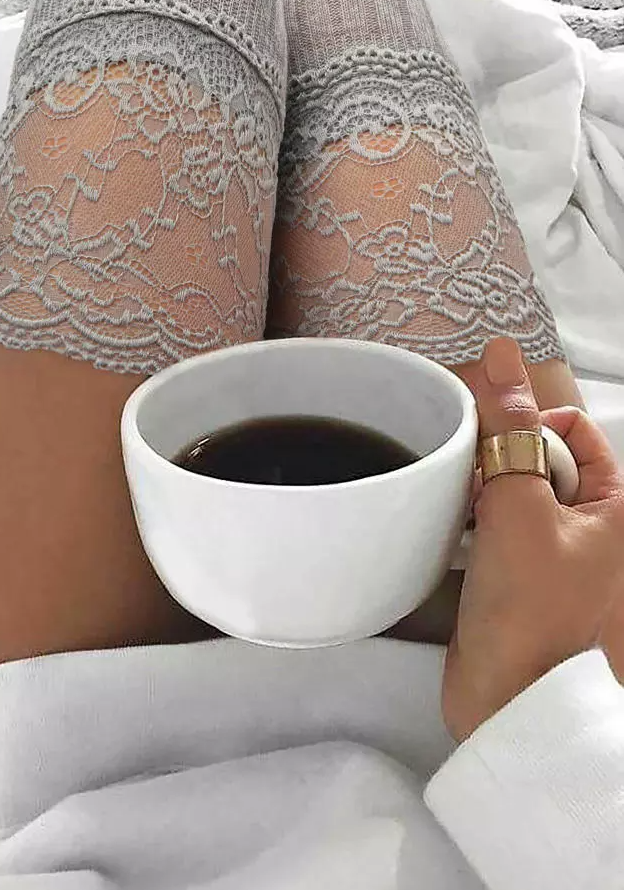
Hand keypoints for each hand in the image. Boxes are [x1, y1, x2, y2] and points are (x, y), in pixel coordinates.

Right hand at [443, 338, 623, 741]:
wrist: (506, 706)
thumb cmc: (529, 611)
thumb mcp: (518, 508)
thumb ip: (508, 429)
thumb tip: (502, 352)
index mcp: (617, 508)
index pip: (574, 432)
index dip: (531, 427)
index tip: (491, 445)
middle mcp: (592, 529)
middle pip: (539, 459)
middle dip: (499, 462)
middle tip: (472, 485)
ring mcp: (554, 557)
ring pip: (511, 494)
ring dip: (481, 493)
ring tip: (460, 512)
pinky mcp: (518, 580)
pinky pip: (493, 529)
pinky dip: (472, 524)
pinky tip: (451, 534)